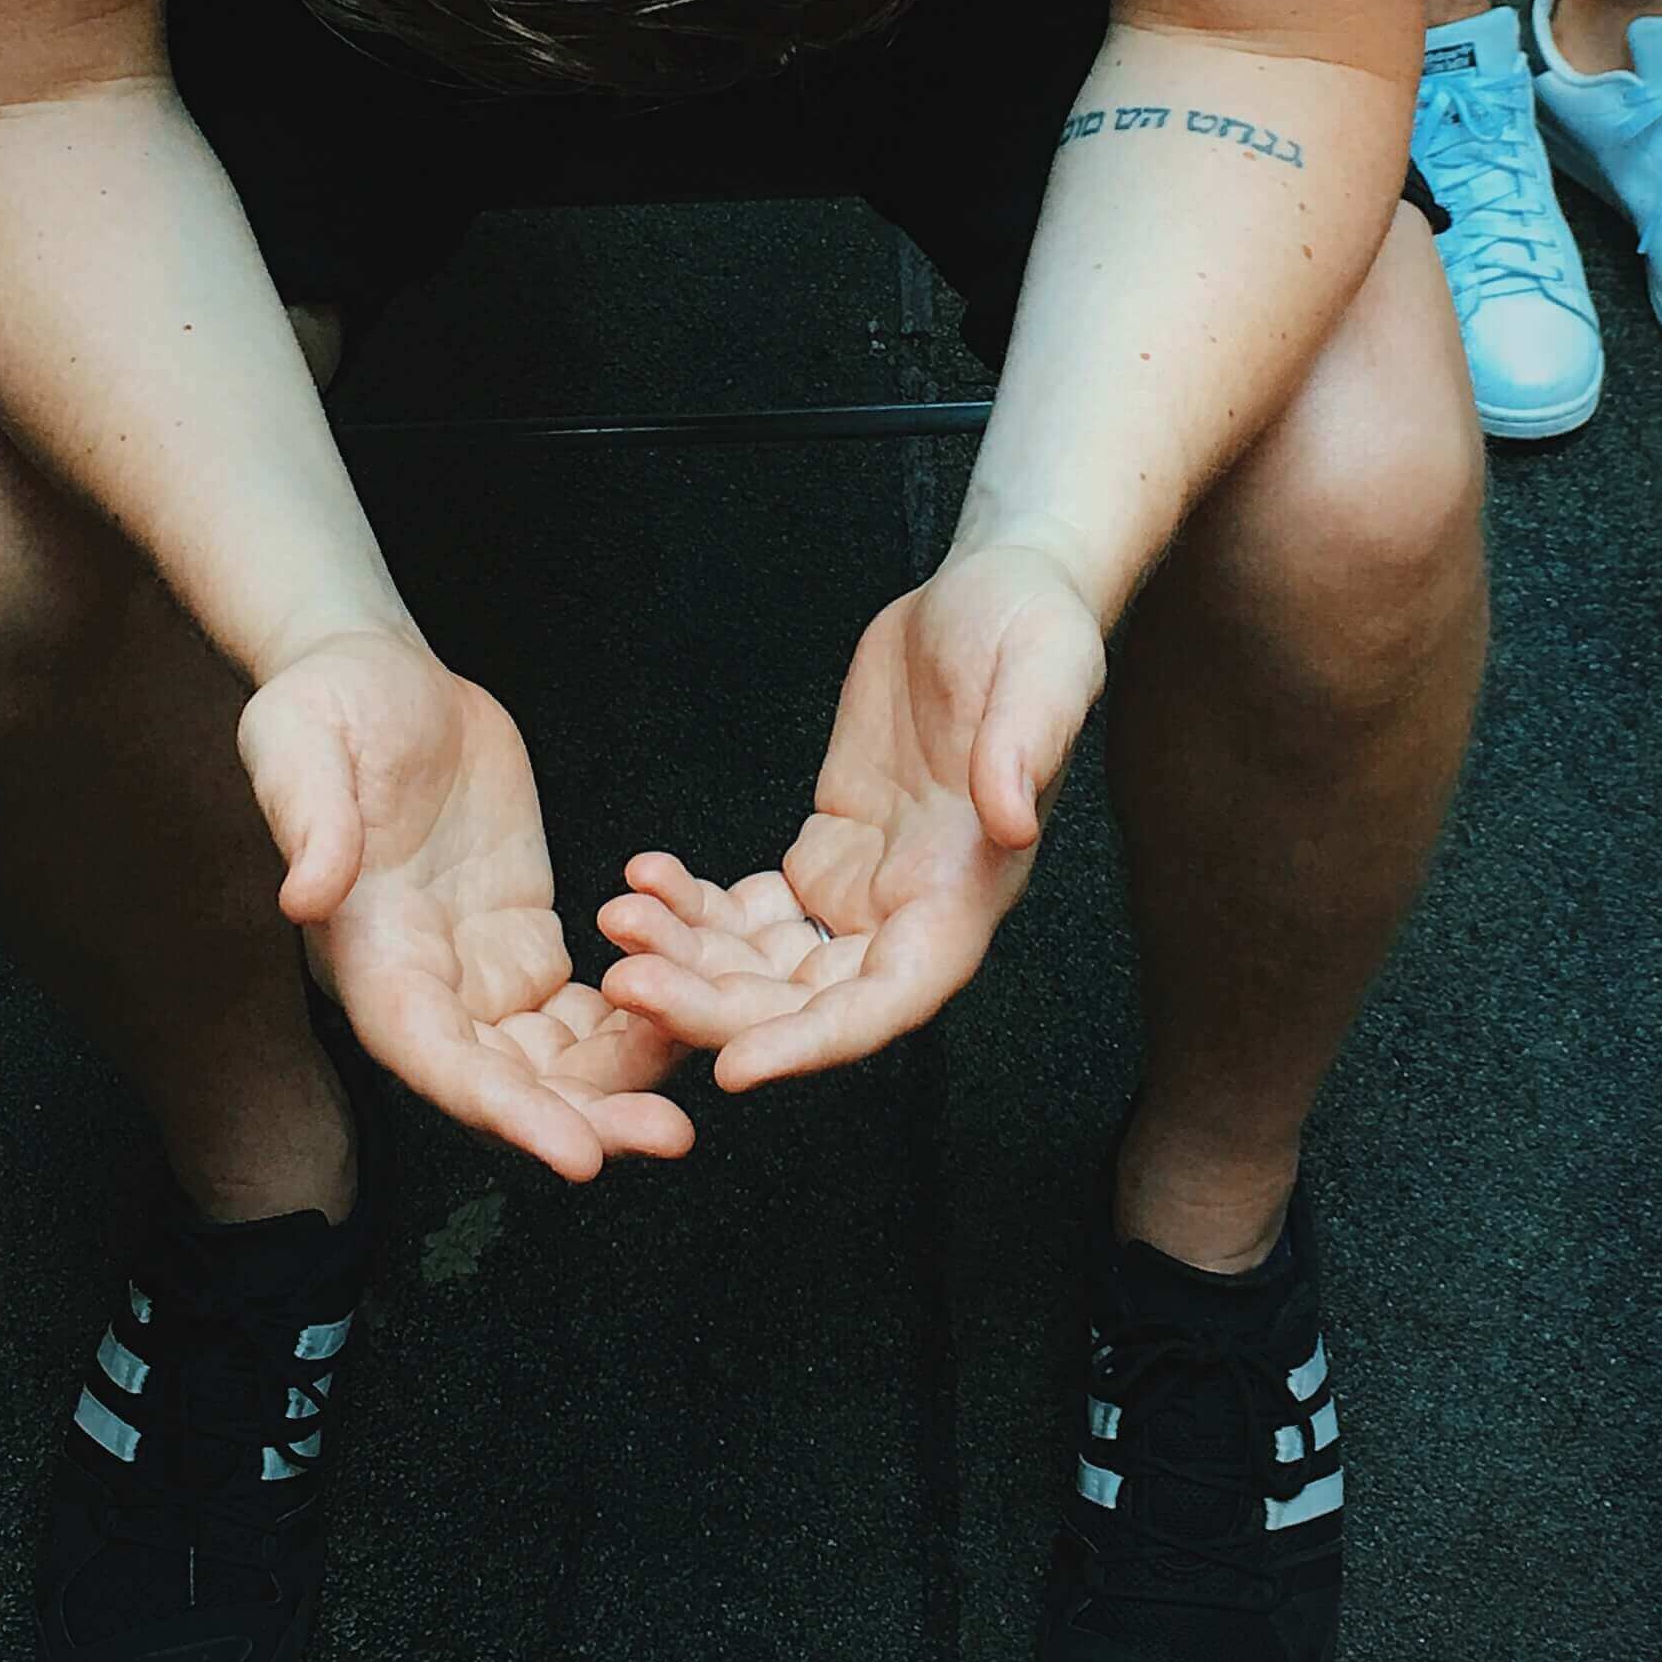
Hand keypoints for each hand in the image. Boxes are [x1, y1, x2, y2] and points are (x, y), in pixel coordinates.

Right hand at [241, 630, 694, 1179]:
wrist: (377, 672)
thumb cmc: (326, 704)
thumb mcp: (300, 744)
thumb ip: (311, 820)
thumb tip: (305, 894)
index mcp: (368, 953)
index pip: (434, 1056)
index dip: (503, 1110)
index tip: (574, 1154)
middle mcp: (423, 980)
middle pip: (505, 1080)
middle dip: (584, 1117)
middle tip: (669, 1136)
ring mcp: (475, 964)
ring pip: (552, 1057)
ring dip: (618, 1084)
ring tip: (690, 1101)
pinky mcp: (519, 933)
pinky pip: (583, 1005)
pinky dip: (634, 1021)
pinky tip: (690, 1022)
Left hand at [597, 545, 1103, 1088]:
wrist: (991, 593)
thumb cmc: (1032, 630)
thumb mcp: (1044, 673)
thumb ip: (1025, 749)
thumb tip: (1011, 821)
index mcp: (968, 891)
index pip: (889, 999)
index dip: (813, 1043)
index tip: (736, 1068)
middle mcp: (914, 910)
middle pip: (808, 1001)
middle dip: (715, 1006)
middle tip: (626, 983)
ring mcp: (866, 886)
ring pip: (767, 966)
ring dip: (689, 961)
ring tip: (617, 920)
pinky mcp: (829, 850)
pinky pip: (750, 911)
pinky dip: (693, 908)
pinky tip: (645, 879)